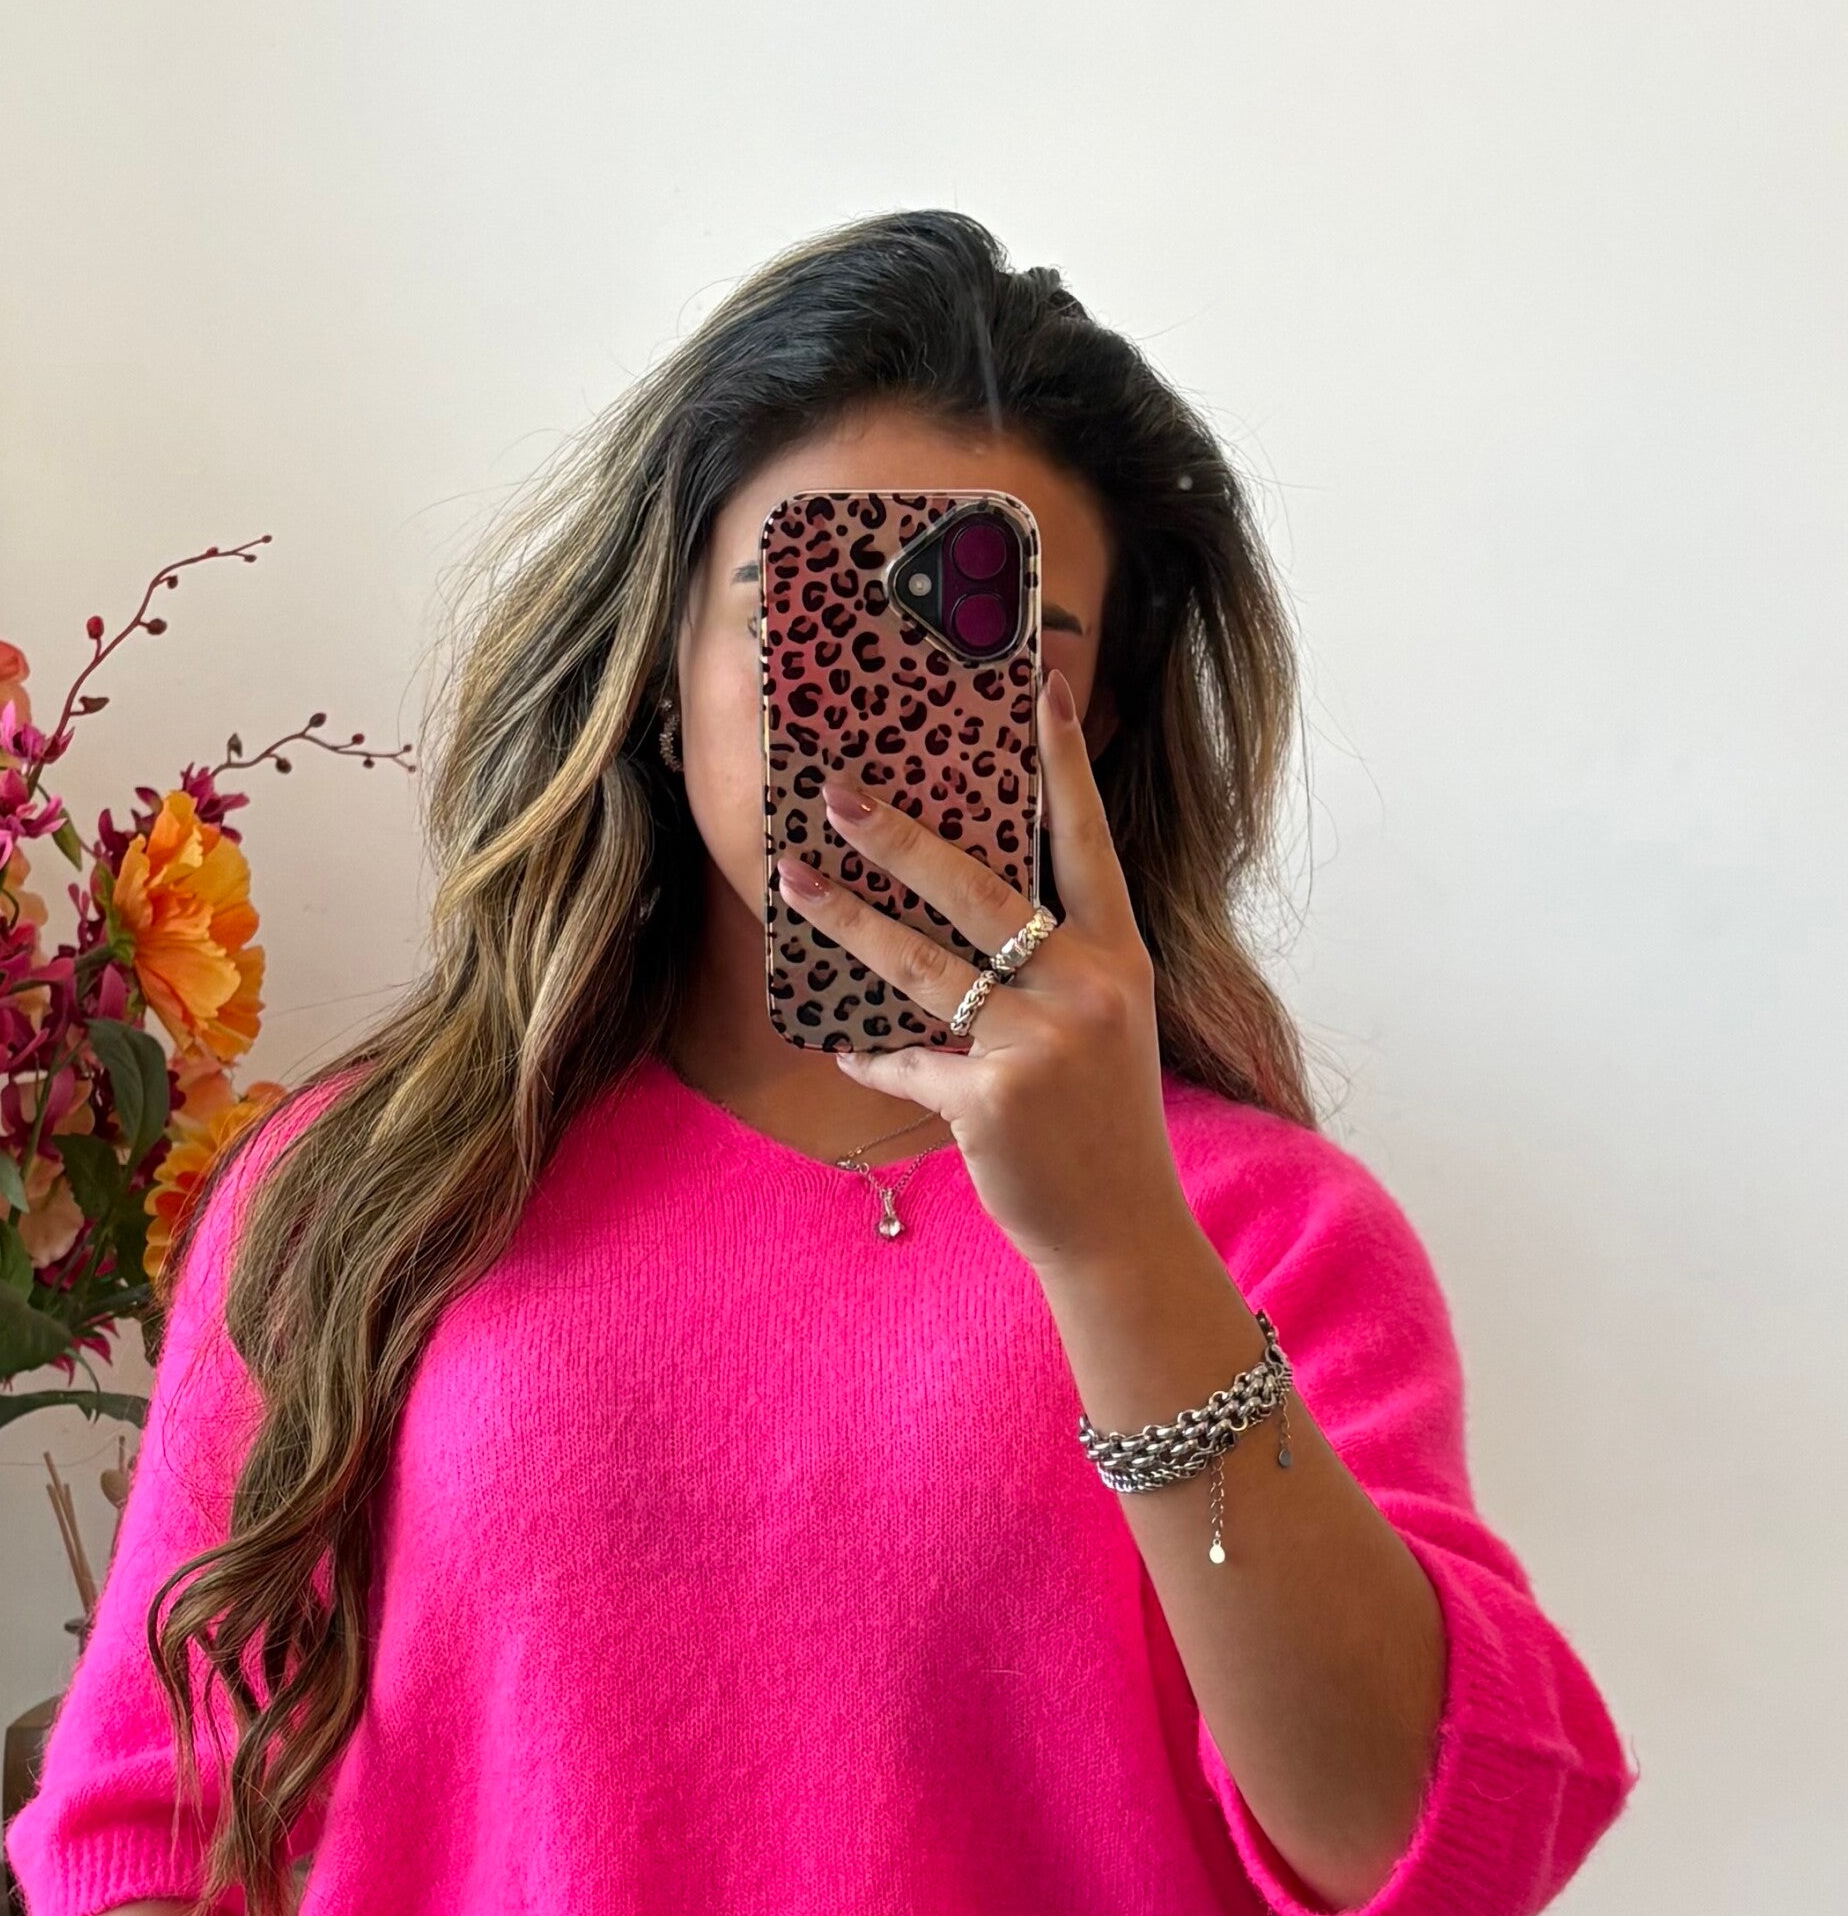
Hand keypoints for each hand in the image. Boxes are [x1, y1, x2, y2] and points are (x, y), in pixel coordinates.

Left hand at [776, 666, 1193, 1273]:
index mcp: (1118, 958)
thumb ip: (1055, 963)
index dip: (1064, 764)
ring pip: (923, 967)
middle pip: (978, 891)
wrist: (1120, 1228)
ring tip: (794, 882)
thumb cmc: (1100, 1120)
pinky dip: (875, 1056)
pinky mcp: (990, 1099)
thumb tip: (966, 904)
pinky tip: (848, 1046)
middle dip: (898, 838)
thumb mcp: (1106, 1025)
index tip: (1040, 687)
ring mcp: (1038, 1044)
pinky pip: (908, 1059)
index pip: (1087, 842)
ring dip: (849, 922)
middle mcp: (1085, 988)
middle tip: (836, 795)